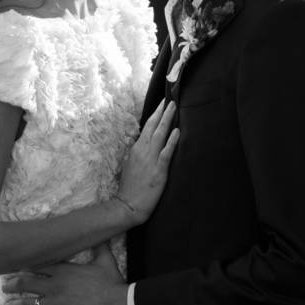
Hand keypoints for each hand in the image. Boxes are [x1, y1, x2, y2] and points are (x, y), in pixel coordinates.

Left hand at [1, 246, 130, 304]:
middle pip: (26, 284)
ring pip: (27, 304)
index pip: (38, 266)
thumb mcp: (105, 261)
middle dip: (13, 285)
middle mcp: (55, 286)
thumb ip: (99, 246)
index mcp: (64, 270)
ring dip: (14, 304)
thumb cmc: (112, 284)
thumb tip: (102, 232)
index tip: (16, 269)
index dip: (25, 268)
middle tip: (5, 286)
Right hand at [116, 98, 177, 218]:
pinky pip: (166, 153)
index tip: (162, 103)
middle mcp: (142, 151)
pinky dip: (171, 141)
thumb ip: (140, 152)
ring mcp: (150, 160)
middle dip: (162, 112)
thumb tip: (147, 141)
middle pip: (152, 126)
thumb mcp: (132, 165)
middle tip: (170, 98)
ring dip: (167, 120)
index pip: (147, 127)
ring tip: (174, 107)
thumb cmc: (130, 187)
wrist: (127, 205)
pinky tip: (177, 132)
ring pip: (159, 135)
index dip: (155, 114)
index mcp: (136, 149)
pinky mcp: (158, 171)